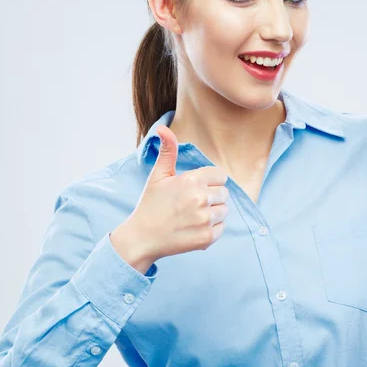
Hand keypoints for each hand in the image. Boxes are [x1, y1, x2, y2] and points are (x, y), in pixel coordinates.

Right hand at [117, 125, 230, 262]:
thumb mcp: (158, 175)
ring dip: (212, 213)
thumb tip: (163, 128)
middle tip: (191, 204)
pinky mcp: (207, 238)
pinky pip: (222, 228)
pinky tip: (194, 228)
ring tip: (192, 216)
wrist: (142, 238)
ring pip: (224, 210)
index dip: (209, 181)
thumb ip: (168, 151)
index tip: (195, 189)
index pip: (221, 176)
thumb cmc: (151, 204)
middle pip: (224, 193)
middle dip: (211, 197)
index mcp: (193, 180)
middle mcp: (201, 199)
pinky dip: (211, 229)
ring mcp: (205, 219)